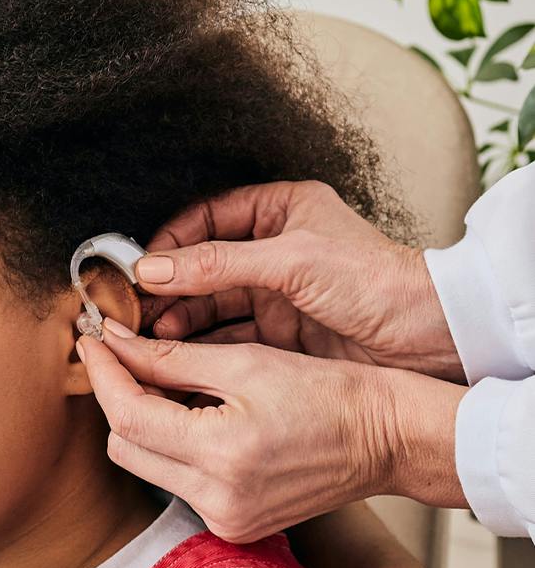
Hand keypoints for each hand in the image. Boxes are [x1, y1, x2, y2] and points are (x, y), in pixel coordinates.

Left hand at [79, 328, 465, 537]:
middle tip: (119, 354)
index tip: (91, 339)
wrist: (386, 439)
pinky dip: (170, 446)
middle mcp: (217, 501)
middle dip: (116, 397)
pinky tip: (187, 413)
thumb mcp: (246, 363)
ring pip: (145, 466)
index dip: (103, 373)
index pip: (127, 416)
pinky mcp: (233, 525)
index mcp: (221, 457)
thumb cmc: (328, 393)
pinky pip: (176, 482)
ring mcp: (225, 520)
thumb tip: (112, 343)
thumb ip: (169, 358)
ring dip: (140, 421)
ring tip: (155, 378)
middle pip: (125, 447)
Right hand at [138, 180, 461, 380]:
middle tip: (137, 309)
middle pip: (202, 265)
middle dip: (168, 287)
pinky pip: (230, 336)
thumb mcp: (290, 262)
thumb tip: (152, 268)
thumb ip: (216, 264)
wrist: (431, 337)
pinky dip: (203, 346)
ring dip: (181, 319)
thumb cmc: (376, 281)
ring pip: (212, 304)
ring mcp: (277, 294)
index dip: (171, 241)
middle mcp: (275, 250)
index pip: (207, 218)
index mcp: (280, 211)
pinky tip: (179, 355)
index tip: (141, 267)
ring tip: (154, 335)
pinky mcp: (282, 334)